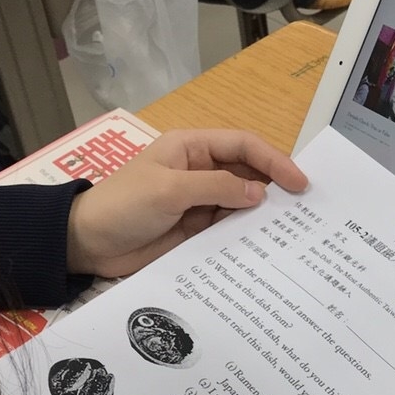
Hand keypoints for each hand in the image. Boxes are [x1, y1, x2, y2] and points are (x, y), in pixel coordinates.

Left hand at [65, 130, 307, 277]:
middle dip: (274, 188)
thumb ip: (215, 187)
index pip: (243, 145)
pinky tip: (265, 249)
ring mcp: (197, 202)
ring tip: (294, 234)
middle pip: (247, 174)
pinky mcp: (194, 230)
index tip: (299, 183)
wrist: (87, 243)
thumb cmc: (123, 205)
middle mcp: (199, 171)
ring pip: (240, 205)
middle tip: (307, 212)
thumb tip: (258, 193)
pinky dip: (245, 237)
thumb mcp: (169, 190)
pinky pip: (227, 230)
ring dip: (262, 216)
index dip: (274, 160)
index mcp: (191, 148)